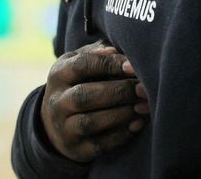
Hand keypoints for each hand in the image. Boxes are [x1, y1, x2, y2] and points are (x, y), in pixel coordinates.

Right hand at [41, 41, 148, 162]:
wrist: (57, 121)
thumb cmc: (80, 80)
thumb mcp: (81, 61)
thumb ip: (99, 53)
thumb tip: (116, 51)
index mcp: (59, 74)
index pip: (82, 66)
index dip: (109, 65)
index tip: (133, 66)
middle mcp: (56, 101)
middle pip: (85, 96)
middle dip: (118, 91)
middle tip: (143, 88)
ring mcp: (63, 128)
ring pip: (90, 122)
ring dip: (121, 114)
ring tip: (143, 106)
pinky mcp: (76, 150)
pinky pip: (98, 145)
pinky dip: (120, 135)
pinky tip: (137, 124)